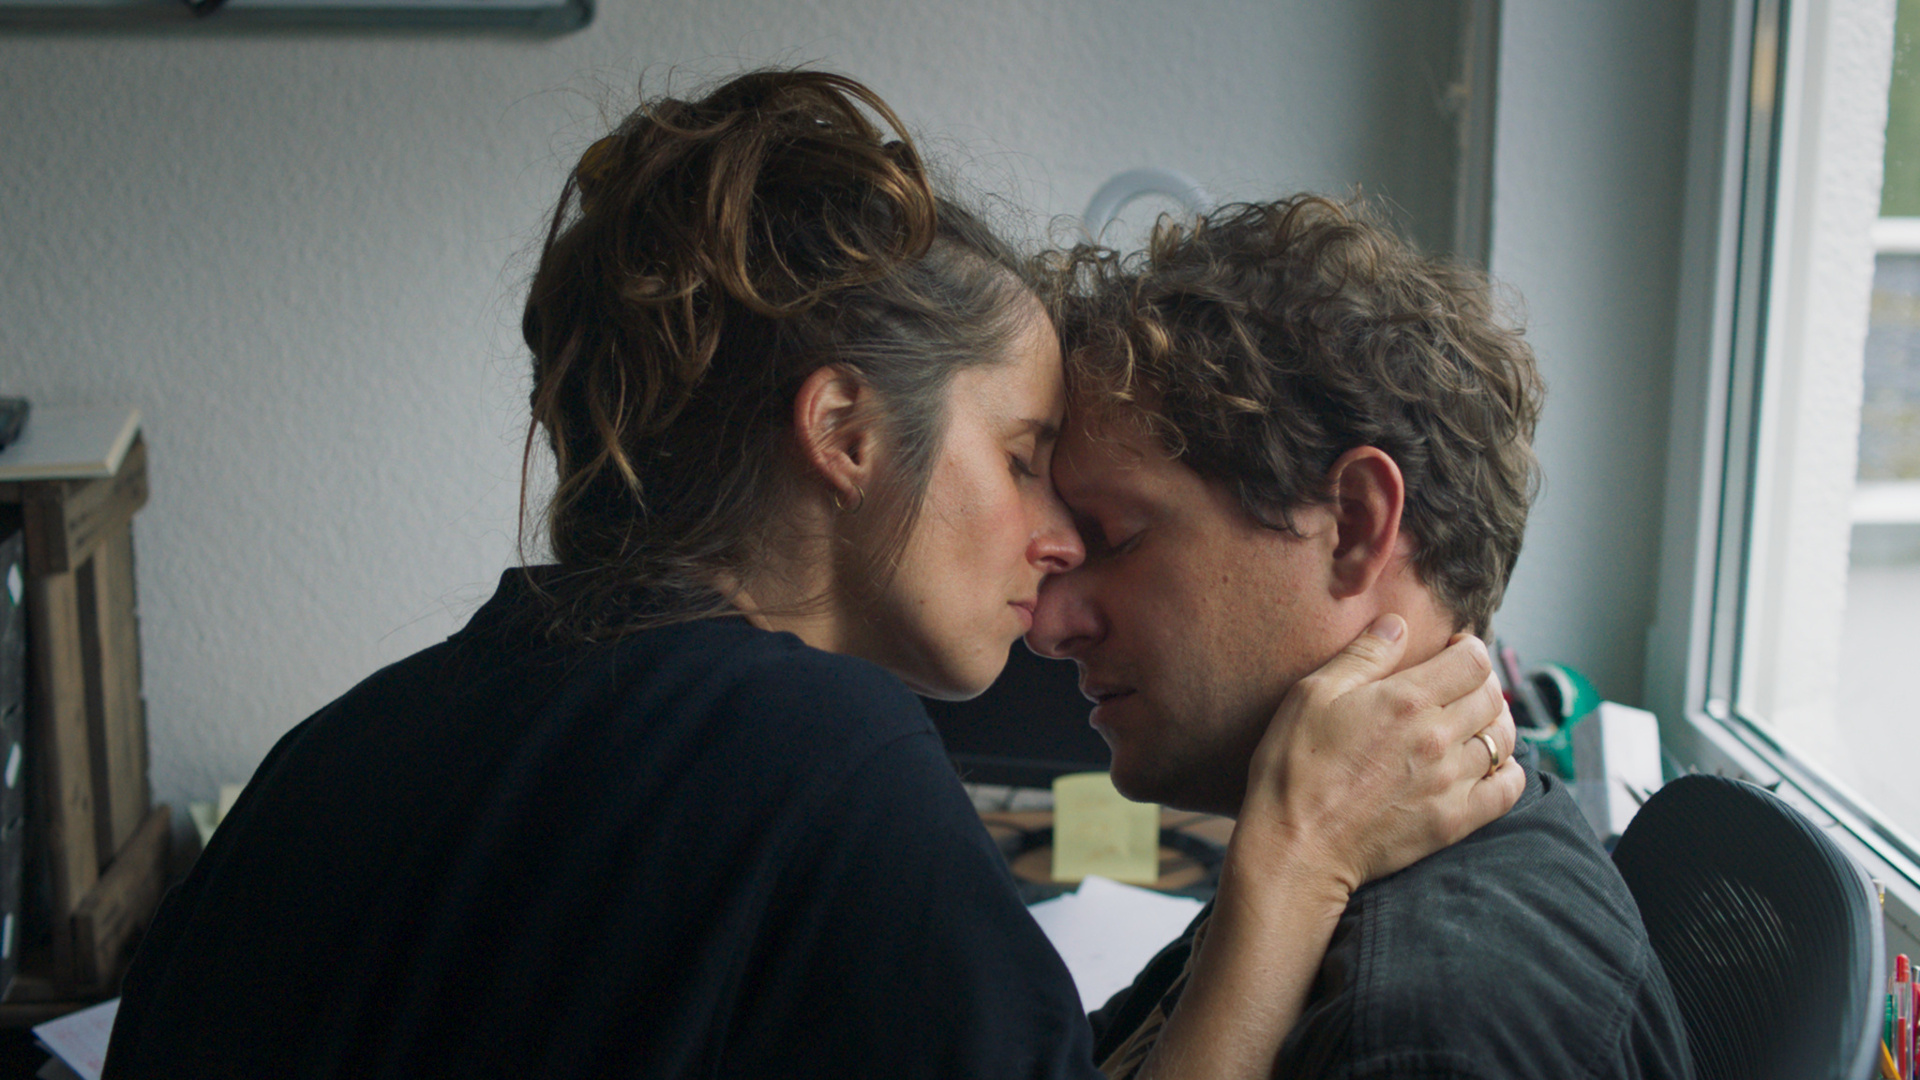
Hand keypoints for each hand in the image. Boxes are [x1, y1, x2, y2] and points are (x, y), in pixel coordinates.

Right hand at [1232, 614, 1522, 900]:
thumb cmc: (1294, 767)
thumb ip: (1362, 656)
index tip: (1452, 650)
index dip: (1469, 647)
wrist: (1295, 845)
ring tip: (1473, 720)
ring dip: (1495, 722)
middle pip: (1491, 696)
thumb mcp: (1312, 695)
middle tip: (1458, 684)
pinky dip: (1509, 770)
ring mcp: (1451, 782)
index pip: (1474, 660)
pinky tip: (1489, 764)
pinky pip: (1508, 789)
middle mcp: (1438, 738)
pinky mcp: (1454, 821)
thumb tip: (1398, 624)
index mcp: (1407, 700)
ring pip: (1503, 739)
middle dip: (1480, 682)